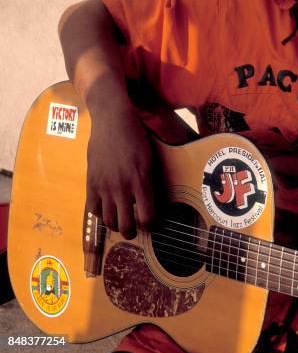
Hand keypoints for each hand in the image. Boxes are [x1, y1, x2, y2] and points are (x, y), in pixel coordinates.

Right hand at [86, 103, 156, 238]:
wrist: (112, 120)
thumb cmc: (136, 136)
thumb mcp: (150, 158)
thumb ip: (148, 181)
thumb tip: (149, 200)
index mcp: (142, 180)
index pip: (147, 217)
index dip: (151, 225)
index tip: (151, 224)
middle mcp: (123, 187)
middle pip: (127, 226)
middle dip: (132, 232)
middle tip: (135, 229)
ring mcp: (105, 186)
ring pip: (109, 221)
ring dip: (116, 225)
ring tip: (121, 223)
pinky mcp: (91, 182)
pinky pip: (93, 209)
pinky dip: (100, 214)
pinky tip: (106, 209)